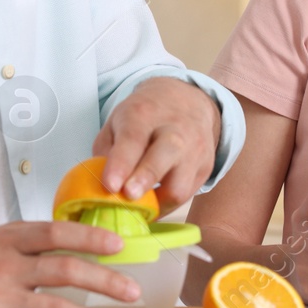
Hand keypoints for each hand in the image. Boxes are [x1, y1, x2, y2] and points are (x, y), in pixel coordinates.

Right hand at [0, 221, 140, 307]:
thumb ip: (15, 242)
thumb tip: (50, 243)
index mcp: (5, 238)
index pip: (57, 232)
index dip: (91, 237)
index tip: (118, 245)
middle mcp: (5, 263)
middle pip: (67, 269)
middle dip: (106, 281)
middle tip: (131, 289)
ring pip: (55, 303)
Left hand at [94, 77, 220, 212]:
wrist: (187, 101)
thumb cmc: (145, 115)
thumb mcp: (118, 120)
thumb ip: (106, 151)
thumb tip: (101, 186)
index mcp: (144, 114)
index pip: (133, 138)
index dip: (121, 164)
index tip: (110, 185)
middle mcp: (174, 129)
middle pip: (165, 153)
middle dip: (146, 178)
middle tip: (128, 196)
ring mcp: (195, 149)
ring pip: (181, 185)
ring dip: (156, 202)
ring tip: (138, 206)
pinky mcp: (205, 167)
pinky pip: (186, 195)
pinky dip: (167, 204)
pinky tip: (153, 201)